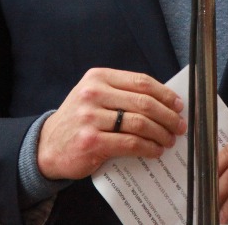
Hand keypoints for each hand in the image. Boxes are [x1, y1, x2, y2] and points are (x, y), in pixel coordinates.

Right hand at [37, 68, 185, 180]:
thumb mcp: (94, 97)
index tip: (178, 104)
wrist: (48, 146)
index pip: (141, 81)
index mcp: (98, 78)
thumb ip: (122, 94)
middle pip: (144, 102)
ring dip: (161, 133)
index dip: (164, 94)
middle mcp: (93, 94)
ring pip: (139, 123)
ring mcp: (91, 118)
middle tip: (179, 125)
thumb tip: (163, 102)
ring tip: (169, 140)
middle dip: (168, 115)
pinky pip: (130, 143)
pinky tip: (154, 151)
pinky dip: (148, 148)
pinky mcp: (91, 141)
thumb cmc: (79, 120)